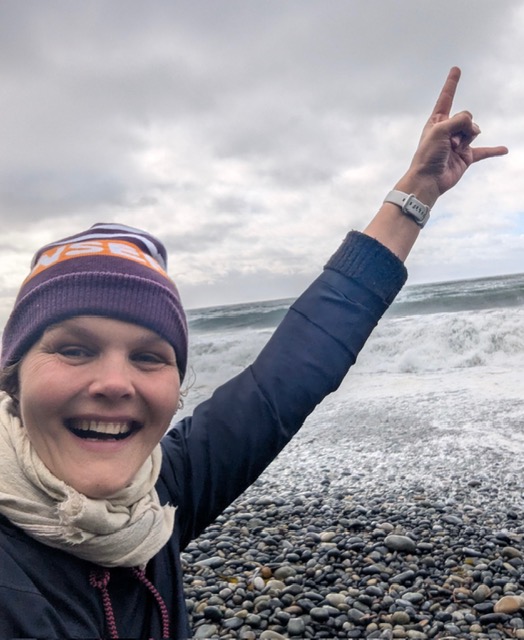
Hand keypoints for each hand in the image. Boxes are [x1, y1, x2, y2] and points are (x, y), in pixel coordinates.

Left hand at [401, 66, 507, 206]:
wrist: (428, 179)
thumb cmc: (427, 155)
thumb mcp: (440, 130)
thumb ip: (458, 120)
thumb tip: (472, 127)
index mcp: (437, 121)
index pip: (446, 98)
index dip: (452, 83)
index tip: (456, 69)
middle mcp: (448, 130)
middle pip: (466, 116)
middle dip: (462, 126)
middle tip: (451, 141)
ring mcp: (458, 142)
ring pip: (474, 130)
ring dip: (467, 138)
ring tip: (455, 149)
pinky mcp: (466, 156)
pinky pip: (483, 151)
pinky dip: (493, 150)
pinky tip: (504, 150)